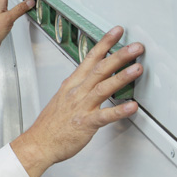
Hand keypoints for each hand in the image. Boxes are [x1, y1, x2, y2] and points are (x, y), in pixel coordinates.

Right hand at [11, 26, 143, 176]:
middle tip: (136, 47)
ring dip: (121, 77)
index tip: (116, 32)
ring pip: (103, 88)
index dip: (104, 44)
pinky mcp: (86, 124)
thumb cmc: (50, 126)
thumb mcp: (61, 99)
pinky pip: (104, 116)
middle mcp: (77, 93)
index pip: (89, 59)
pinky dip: (119, 111)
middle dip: (119, 56)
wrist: (39, 143)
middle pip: (99, 69)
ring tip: (137, 69)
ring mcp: (81, 107)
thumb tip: (88, 80)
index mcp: (71, 85)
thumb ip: (77, 88)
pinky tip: (132, 106)